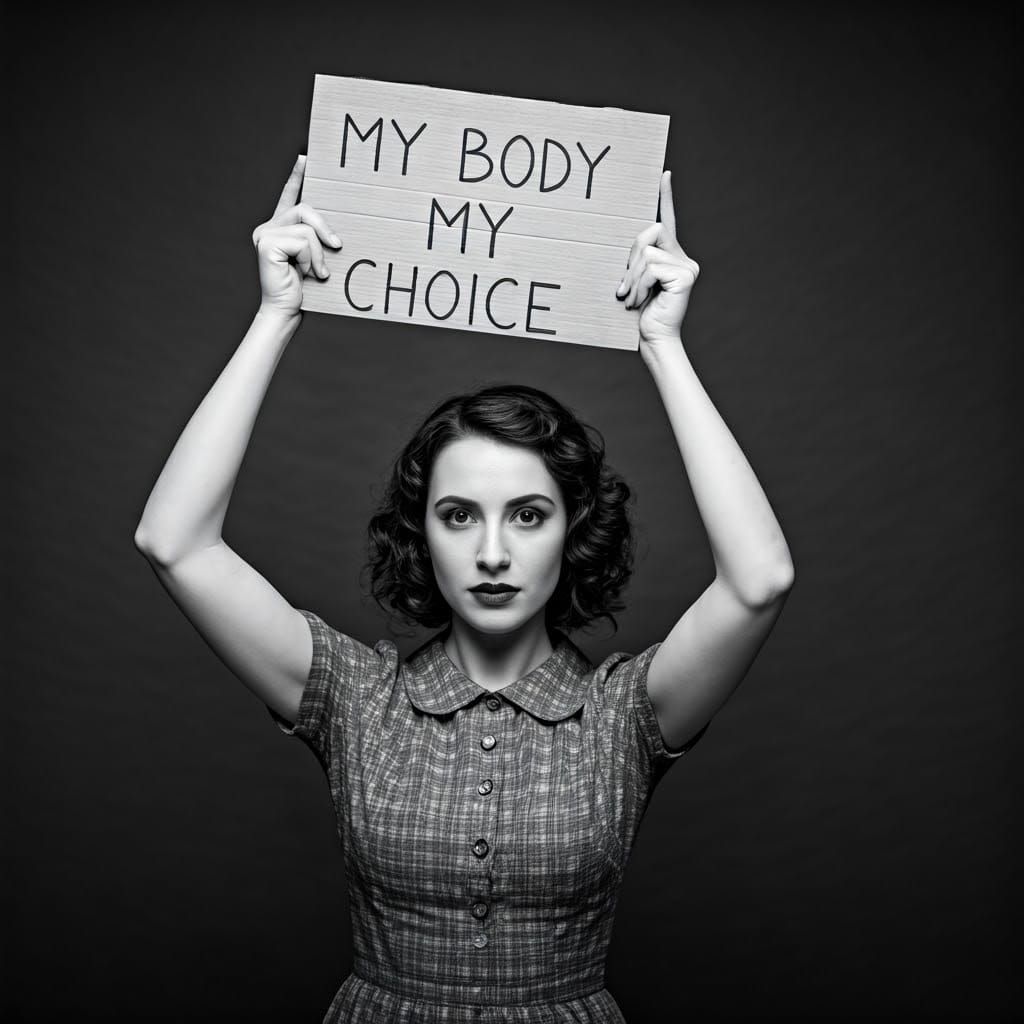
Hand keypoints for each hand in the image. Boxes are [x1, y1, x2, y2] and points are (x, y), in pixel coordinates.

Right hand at [251, 155, 342, 319]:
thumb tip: (337, 234)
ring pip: (306, 228)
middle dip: (324, 229)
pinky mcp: (266, 243)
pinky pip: (303, 240)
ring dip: (319, 253)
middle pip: (304, 209)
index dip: (297, 177)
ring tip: (317, 272)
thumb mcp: (317, 258)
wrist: (286, 311)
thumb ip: (319, 240)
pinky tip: (308, 274)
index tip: (306, 158)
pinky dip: (312, 259)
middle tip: (337, 247)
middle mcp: (268, 227)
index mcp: (280, 228)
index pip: (289, 196)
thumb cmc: (305, 290)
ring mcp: (264, 234)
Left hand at [615, 170, 699, 348]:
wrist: (653, 338)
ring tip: (631, 300)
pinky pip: (651, 267)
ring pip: (647, 253)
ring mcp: (687, 266)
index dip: (666, 198)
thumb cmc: (641, 313)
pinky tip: (640, 302)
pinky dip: (639, 285)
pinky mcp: (686, 276)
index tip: (664, 175)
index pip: (669, 222)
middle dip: (632, 259)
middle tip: (625, 288)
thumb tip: (637, 247)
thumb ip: (638, 260)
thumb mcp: (635, 281)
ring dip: (632, 278)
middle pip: (651, 234)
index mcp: (671, 257)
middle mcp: (684, 258)